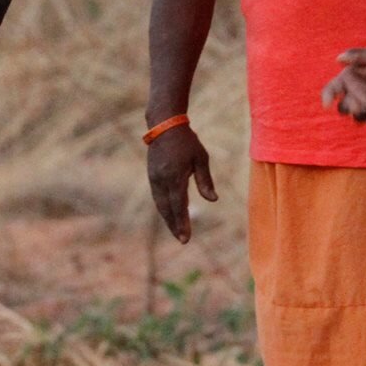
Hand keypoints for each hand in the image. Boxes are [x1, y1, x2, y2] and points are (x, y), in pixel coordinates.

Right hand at [146, 122, 216, 242]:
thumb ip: (205, 181)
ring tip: (177, 231)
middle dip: (175, 226)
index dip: (182, 223)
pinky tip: (170, 215)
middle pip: (168, 209)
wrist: (164, 126)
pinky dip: (164, 209)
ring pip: (161, 205)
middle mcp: (162, 180)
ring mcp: (154, 179)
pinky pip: (158, 197)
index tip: (186, 238)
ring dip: (168, 219)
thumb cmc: (187, 142)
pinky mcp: (152, 176)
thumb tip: (213, 200)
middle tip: (182, 240)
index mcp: (175, 176)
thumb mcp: (201, 158)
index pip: (179, 205)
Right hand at [322, 48, 365, 124]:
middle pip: (343, 108)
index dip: (327, 98)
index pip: (331, 90)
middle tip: (355, 104)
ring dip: (358, 116)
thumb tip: (339, 59)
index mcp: (346, 81)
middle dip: (347, 108)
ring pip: (357, 117)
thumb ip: (356, 56)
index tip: (327, 104)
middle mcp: (353, 95)